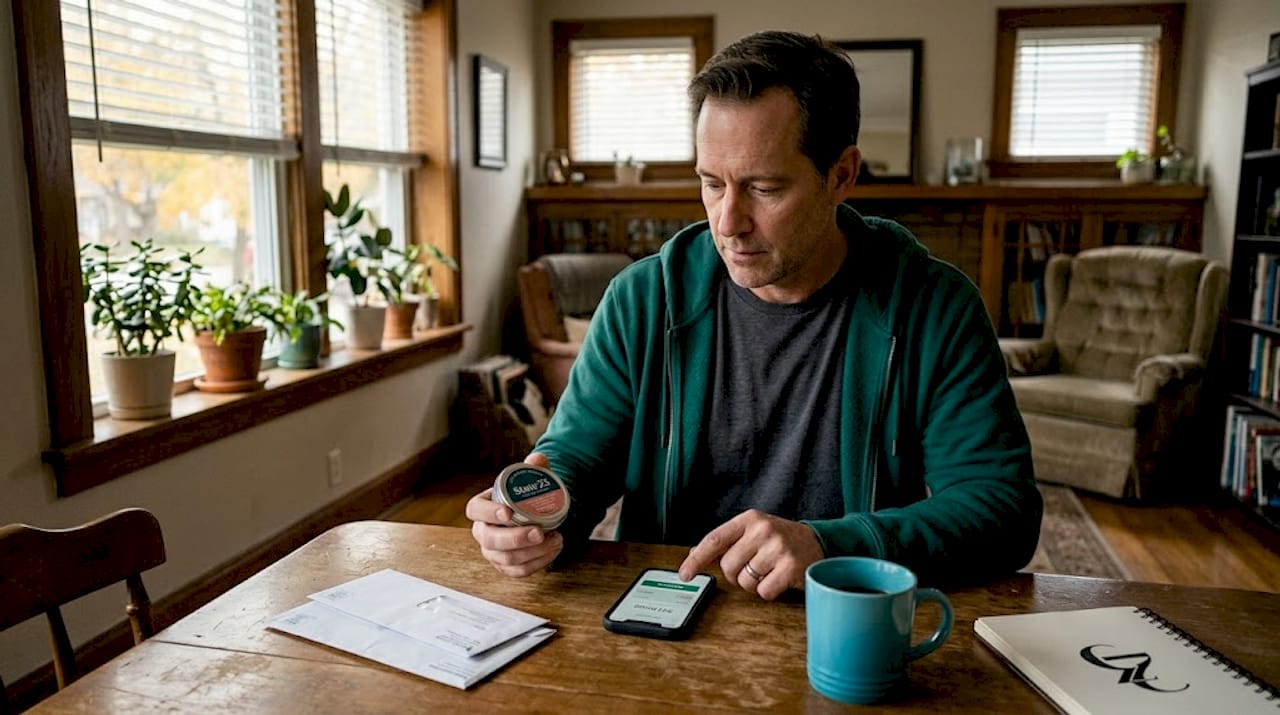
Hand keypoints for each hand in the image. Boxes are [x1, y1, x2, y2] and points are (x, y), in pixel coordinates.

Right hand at [465, 452, 563, 576]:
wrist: (534, 516)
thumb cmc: (526, 497)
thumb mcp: (529, 478)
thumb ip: (534, 466)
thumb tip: (538, 460)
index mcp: (481, 507)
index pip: (474, 510)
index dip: (488, 513)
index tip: (508, 512)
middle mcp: (482, 531)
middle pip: (489, 539)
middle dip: (515, 538)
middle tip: (539, 532)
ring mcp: (492, 552)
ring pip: (505, 559)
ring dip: (532, 552)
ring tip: (556, 539)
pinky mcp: (506, 566)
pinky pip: (518, 571)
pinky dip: (537, 563)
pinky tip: (553, 550)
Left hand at [677, 510, 824, 600]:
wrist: (818, 543)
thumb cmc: (780, 540)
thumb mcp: (753, 533)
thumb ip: (726, 542)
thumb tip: (695, 553)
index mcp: (749, 519)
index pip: (714, 539)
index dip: (696, 558)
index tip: (684, 574)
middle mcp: (763, 529)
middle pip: (729, 566)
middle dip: (736, 574)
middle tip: (753, 568)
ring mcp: (778, 547)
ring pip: (745, 581)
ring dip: (754, 584)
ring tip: (768, 571)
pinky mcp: (791, 566)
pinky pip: (764, 591)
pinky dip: (769, 591)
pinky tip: (779, 579)